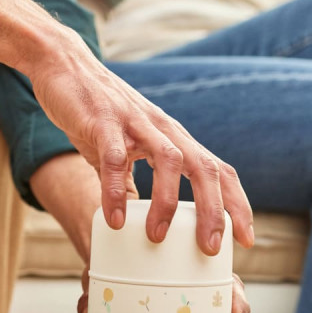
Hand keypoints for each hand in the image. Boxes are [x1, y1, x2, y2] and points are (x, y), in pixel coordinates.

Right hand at [30, 33, 253, 255]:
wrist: (65, 64)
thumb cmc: (96, 111)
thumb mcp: (122, 149)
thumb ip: (131, 181)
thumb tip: (132, 222)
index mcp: (172, 137)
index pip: (217, 169)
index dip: (236, 203)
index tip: (246, 238)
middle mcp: (162, 128)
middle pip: (203, 167)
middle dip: (214, 209)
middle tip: (211, 248)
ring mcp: (134, 123)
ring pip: (168, 160)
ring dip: (167, 201)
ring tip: (157, 237)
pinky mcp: (103, 121)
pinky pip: (115, 158)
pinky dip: (116, 189)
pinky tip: (113, 218)